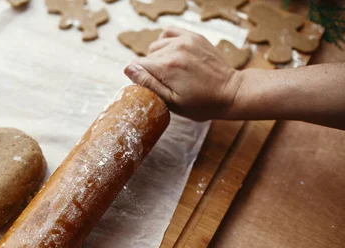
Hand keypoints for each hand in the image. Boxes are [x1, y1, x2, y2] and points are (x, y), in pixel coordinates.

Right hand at [124, 28, 242, 120]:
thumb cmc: (201, 103)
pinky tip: (171, 54)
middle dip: (152, 71)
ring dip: (159, 58)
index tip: (155, 88)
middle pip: (147, 57)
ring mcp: (185, 40)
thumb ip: (148, 84)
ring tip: (172, 72)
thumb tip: (128, 68)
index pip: (137, 66)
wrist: (230, 92)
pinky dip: (166, 42)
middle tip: (168, 84)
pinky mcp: (194, 37)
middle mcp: (174, 49)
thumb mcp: (171, 101)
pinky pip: (168, 33)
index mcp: (167, 67)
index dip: (142, 79)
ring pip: (156, 46)